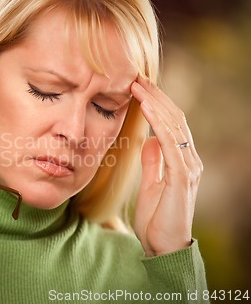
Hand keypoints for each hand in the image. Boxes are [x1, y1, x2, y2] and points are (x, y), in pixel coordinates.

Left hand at [131, 77, 203, 256]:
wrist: (164, 247)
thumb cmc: (157, 218)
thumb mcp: (152, 184)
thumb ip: (154, 162)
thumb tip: (149, 141)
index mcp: (181, 161)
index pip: (171, 125)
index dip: (157, 104)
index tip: (138, 87)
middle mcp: (189, 160)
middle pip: (175, 120)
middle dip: (156, 97)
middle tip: (137, 78)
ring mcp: (188, 168)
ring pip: (175, 127)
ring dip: (157, 104)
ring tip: (139, 86)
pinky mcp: (182, 178)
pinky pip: (172, 144)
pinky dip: (160, 123)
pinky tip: (148, 108)